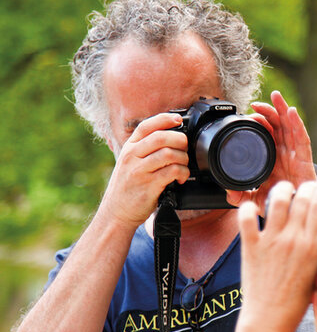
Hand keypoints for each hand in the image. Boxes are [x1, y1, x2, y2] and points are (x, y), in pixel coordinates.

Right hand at [100, 113, 189, 228]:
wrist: (116, 212)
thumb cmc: (128, 187)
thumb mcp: (130, 163)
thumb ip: (145, 150)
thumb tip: (171, 138)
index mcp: (129, 147)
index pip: (147, 126)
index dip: (165, 119)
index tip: (179, 120)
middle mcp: (132, 156)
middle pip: (161, 137)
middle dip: (180, 140)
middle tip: (185, 149)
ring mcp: (139, 170)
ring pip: (168, 153)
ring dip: (183, 158)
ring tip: (183, 166)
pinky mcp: (148, 185)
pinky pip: (172, 171)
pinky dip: (182, 173)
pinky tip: (180, 178)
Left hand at [226, 91, 316, 214]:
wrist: (297, 213)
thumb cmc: (282, 202)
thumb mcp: (257, 199)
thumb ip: (242, 196)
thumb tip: (227, 192)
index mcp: (273, 157)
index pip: (267, 133)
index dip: (260, 122)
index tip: (249, 114)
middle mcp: (284, 152)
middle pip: (278, 125)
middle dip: (269, 111)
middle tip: (257, 103)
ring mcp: (295, 153)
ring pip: (289, 126)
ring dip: (282, 109)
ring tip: (275, 96)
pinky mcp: (305, 158)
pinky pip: (302, 138)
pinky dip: (297, 124)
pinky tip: (291, 112)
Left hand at [237, 171, 316, 331]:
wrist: (270, 319)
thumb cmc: (294, 301)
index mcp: (313, 247)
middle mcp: (293, 240)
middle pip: (303, 197)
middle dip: (307, 185)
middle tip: (307, 187)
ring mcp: (271, 241)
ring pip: (278, 199)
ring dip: (283, 189)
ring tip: (284, 191)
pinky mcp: (251, 246)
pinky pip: (247, 217)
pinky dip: (249, 208)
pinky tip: (255, 208)